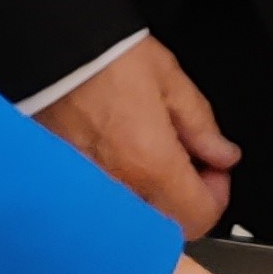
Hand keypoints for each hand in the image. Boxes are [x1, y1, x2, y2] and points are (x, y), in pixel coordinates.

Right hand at [36, 38, 238, 238]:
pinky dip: (122, 190)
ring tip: (151, 157)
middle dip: (185, 199)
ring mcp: (88, 188)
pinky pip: (105, 203)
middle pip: (166, 225)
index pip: (198, 217)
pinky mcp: (66, 180)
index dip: (217, 195)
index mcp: (150, 164)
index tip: (214, 170)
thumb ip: (200, 124)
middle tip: (186, 163)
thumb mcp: (169, 79)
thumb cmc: (103, 57)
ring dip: (153, 197)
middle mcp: (117, 186)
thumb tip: (222, 154)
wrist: (50, 47)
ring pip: (135, 218)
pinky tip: (122, 158)